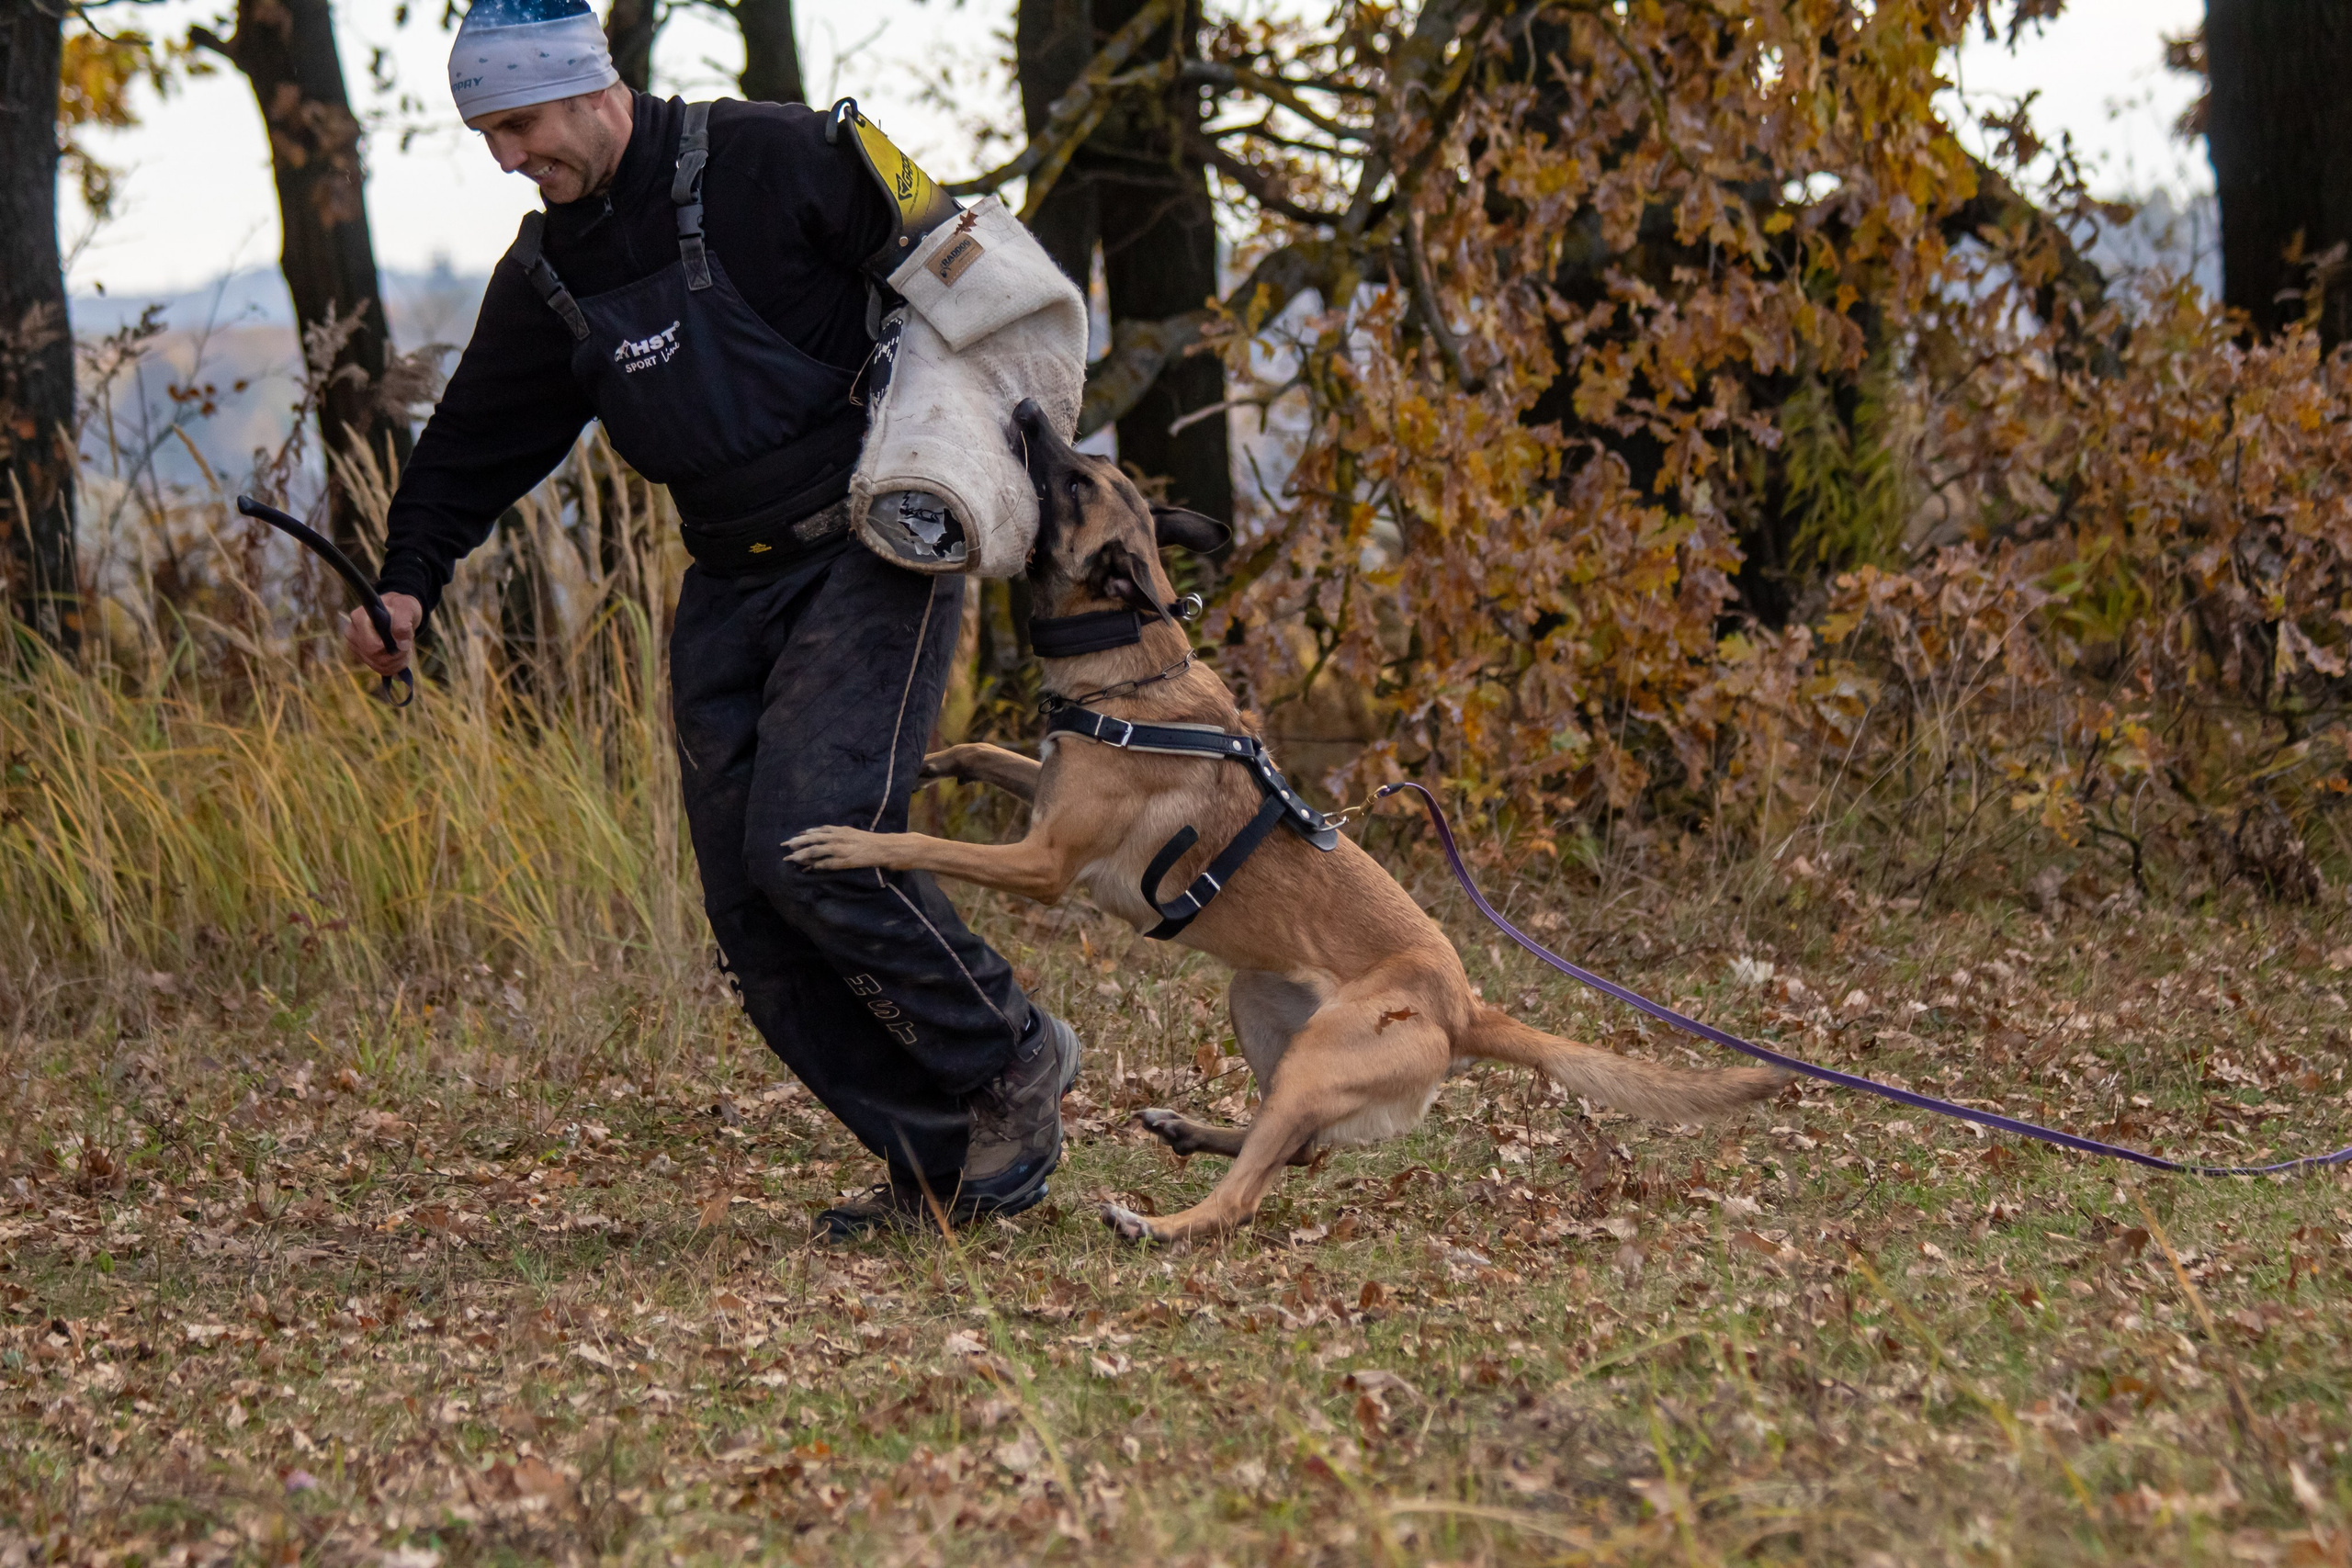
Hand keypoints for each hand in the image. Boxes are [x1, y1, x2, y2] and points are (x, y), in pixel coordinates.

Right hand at [346, 593, 420, 677]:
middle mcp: (352, 632)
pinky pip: (378, 668)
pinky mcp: (361, 654)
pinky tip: (399, 658)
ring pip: (377, 665)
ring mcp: (355, 644)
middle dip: (396, 657)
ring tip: (405, 651)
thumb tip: (400, 644)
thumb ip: (404, 623)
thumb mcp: (407, 609)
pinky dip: (392, 666)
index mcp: (359, 618)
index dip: (391, 650)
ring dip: (396, 663)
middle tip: (407, 649)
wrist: (398, 611)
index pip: (373, 646)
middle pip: (374, 657)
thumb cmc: (401, 608)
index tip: (405, 645)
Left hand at [783, 824, 897, 870]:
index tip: (791, 838)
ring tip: (792, 859)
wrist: (884, 848)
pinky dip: (817, 865)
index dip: (803, 835)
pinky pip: (827, 863)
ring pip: (817, 851)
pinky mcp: (845, 860)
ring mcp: (840, 849)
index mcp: (839, 830)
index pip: (817, 831)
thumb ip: (837, 833)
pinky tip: (808, 869)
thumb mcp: (851, 832)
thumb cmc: (868, 841)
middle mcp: (838, 838)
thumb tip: (822, 835)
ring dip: (803, 855)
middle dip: (797, 843)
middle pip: (813, 839)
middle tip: (785, 846)